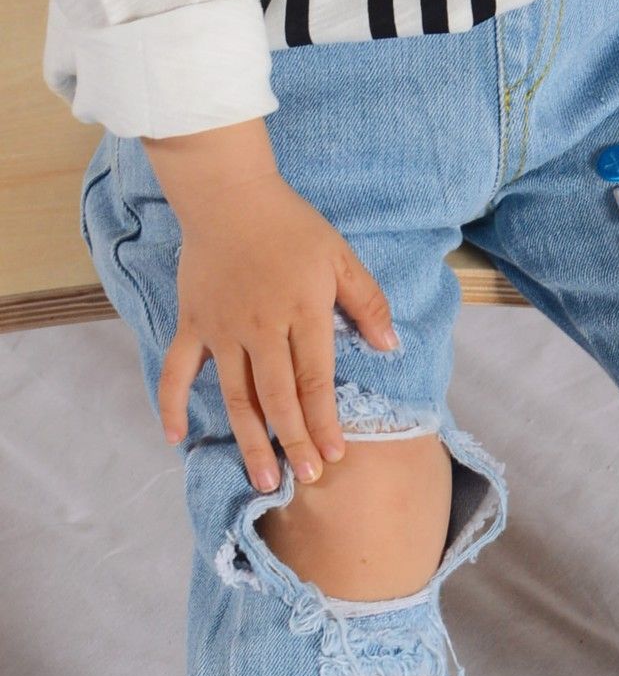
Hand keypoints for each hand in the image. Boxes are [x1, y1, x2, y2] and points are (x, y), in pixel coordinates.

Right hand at [145, 119, 396, 491]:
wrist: (228, 195)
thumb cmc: (290, 226)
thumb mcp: (341, 256)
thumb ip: (367, 302)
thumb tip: (390, 345)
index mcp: (301, 313)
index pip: (315, 381)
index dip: (324, 422)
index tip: (334, 457)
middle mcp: (260, 329)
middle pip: (277, 398)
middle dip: (293, 442)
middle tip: (305, 480)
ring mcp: (222, 330)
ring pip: (235, 396)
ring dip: (249, 440)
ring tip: (263, 479)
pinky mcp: (192, 324)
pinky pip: (177, 370)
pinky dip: (172, 404)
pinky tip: (174, 439)